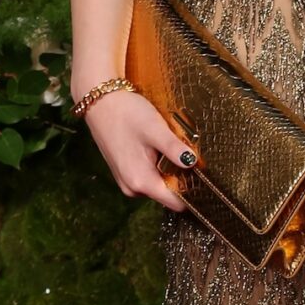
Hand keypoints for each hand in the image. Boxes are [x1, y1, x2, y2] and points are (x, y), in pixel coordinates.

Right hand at [79, 85, 194, 209]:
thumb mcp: (155, 129)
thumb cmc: (127, 114)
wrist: (100, 102)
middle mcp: (133, 188)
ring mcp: (127, 182)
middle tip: (187, 153)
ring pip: (159, 184)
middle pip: (168, 194)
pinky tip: (157, 147)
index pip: (176, 203)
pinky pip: (149, 177)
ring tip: (171, 147)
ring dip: (169, 170)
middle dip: (181, 177)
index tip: (204, 175)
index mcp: (141, 182)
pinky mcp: (125, 173)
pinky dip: (158, 166)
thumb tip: (194, 163)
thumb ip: (174, 149)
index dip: (192, 192)